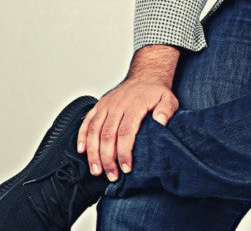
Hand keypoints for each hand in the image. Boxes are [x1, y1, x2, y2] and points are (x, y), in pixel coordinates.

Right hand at [77, 45, 179, 181]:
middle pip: (107, 135)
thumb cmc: (155, 91)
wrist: (145, 75)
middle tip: (112, 175)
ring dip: (93, 152)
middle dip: (108, 159)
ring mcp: (107, 105)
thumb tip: (160, 122)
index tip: (126, 168)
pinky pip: (87, 121)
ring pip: (94, 130)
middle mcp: (118, 105)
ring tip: (97, 170)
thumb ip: (166, 111)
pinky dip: (82, 136)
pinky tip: (82, 150)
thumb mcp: (169, 99)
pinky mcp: (99, 105)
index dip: (124, 152)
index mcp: (134, 105)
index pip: (126, 132)